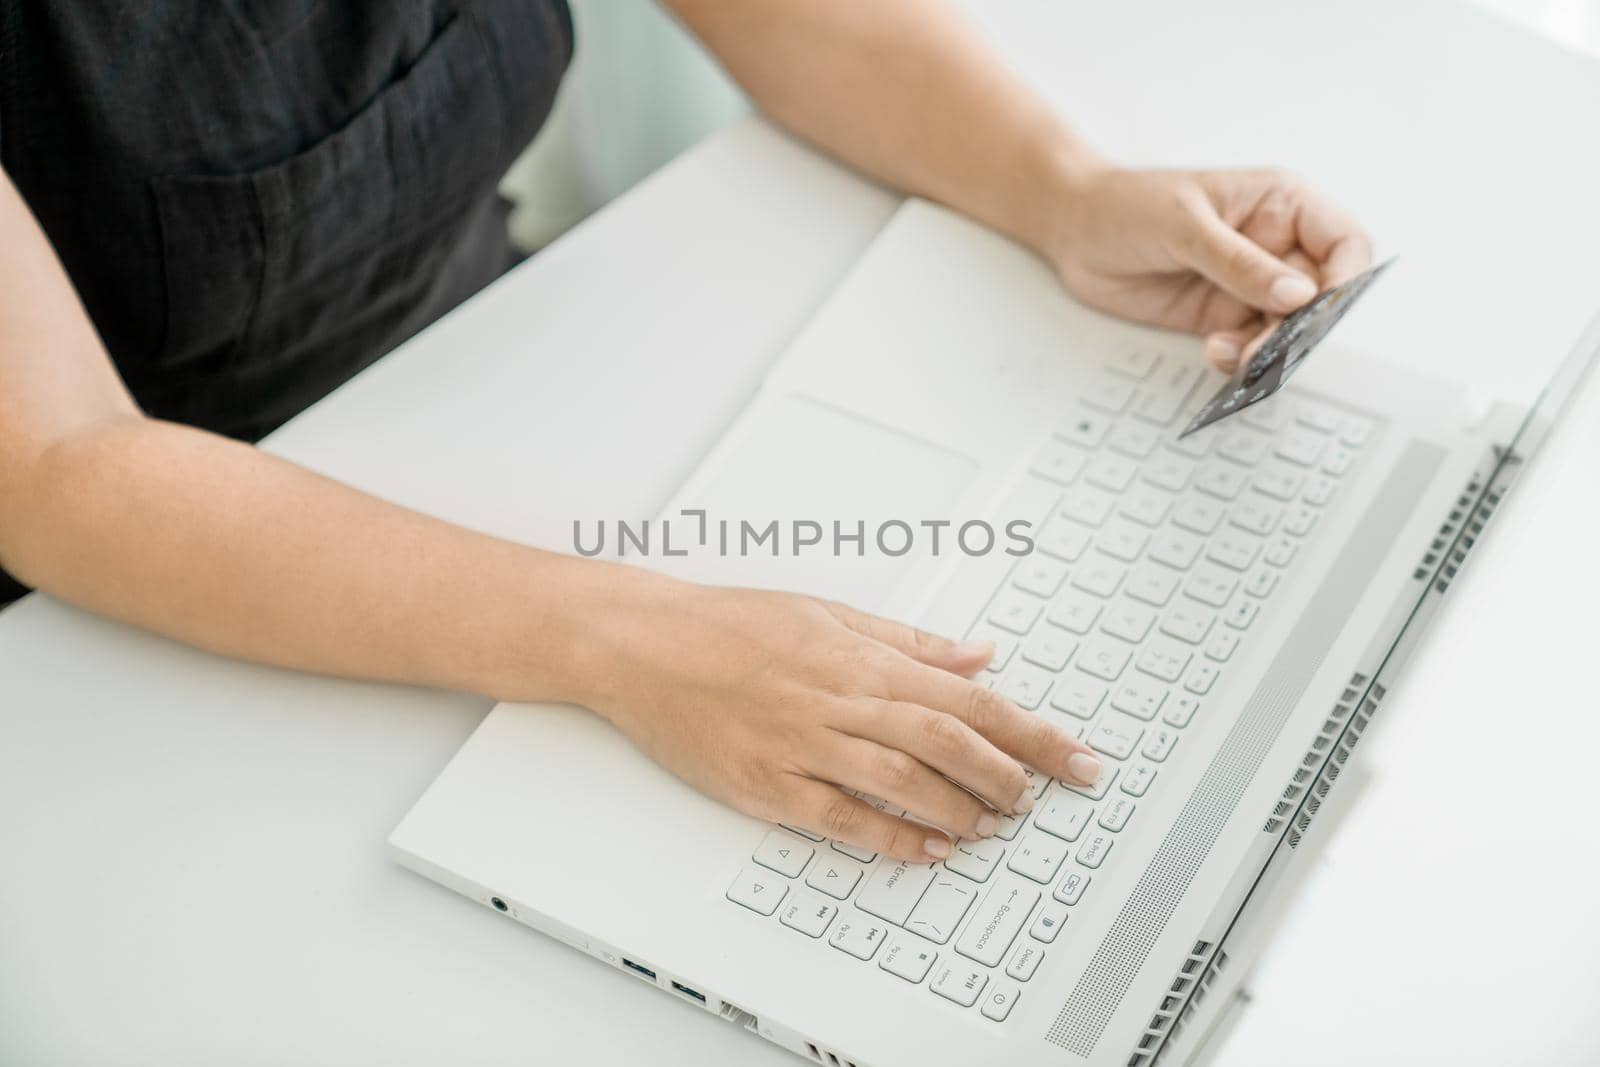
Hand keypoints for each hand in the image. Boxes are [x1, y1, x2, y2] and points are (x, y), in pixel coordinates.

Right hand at [573, 570, 1103, 862]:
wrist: (644, 644)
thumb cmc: (732, 624)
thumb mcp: (829, 614)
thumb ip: (909, 642)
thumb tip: (979, 656)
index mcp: (859, 656)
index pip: (967, 697)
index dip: (1029, 729)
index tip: (1074, 754)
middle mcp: (839, 697)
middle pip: (946, 738)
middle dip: (1010, 771)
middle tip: (1049, 795)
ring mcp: (803, 742)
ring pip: (902, 779)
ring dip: (960, 805)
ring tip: (998, 823)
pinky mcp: (767, 782)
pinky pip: (840, 816)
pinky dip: (889, 835)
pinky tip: (927, 848)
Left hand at [1047, 166, 1372, 370]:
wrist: (1073, 230)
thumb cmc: (1127, 205)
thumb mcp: (1185, 226)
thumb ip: (1240, 263)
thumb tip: (1298, 295)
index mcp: (1282, 204)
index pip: (1344, 243)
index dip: (1345, 279)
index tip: (1317, 310)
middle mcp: (1275, 246)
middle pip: (1320, 297)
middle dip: (1301, 327)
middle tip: (1270, 347)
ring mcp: (1249, 284)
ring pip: (1287, 329)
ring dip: (1269, 349)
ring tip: (1236, 354)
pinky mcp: (1222, 315)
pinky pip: (1250, 345)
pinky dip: (1241, 357)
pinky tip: (1216, 352)